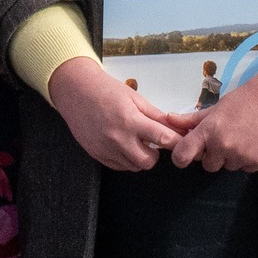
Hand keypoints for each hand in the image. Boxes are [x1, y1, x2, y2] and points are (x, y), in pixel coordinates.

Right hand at [49, 57, 184, 170]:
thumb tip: (177, 128)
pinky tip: (123, 145)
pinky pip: (119, 166)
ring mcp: (106, 149)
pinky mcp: (97, 155)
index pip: (163, 139)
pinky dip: (126, 159)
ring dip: (139, 157)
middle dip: (155, 154)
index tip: (180, 141)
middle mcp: (118, 138)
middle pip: (148, 161)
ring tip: (135, 141)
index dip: (175, 141)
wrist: (76, 92)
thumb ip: (156, 116)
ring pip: (133, 167)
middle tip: (152, 142)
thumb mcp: (135, 98)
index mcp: (131, 120)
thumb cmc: (106, 91)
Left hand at [171, 44, 257, 171]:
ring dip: (233, 157)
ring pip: (229, 167)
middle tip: (226, 138)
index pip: (183, 154)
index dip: (181, 157)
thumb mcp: (217, 107)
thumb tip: (170, 119)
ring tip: (244, 137)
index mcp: (209, 130)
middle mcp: (223, 146)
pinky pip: (246, 168)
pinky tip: (255, 142)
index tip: (185, 156)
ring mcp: (241, 156)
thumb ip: (193, 119)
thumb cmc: (247, 99)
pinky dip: (248, 159)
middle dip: (214, 155)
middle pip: (208, 165)